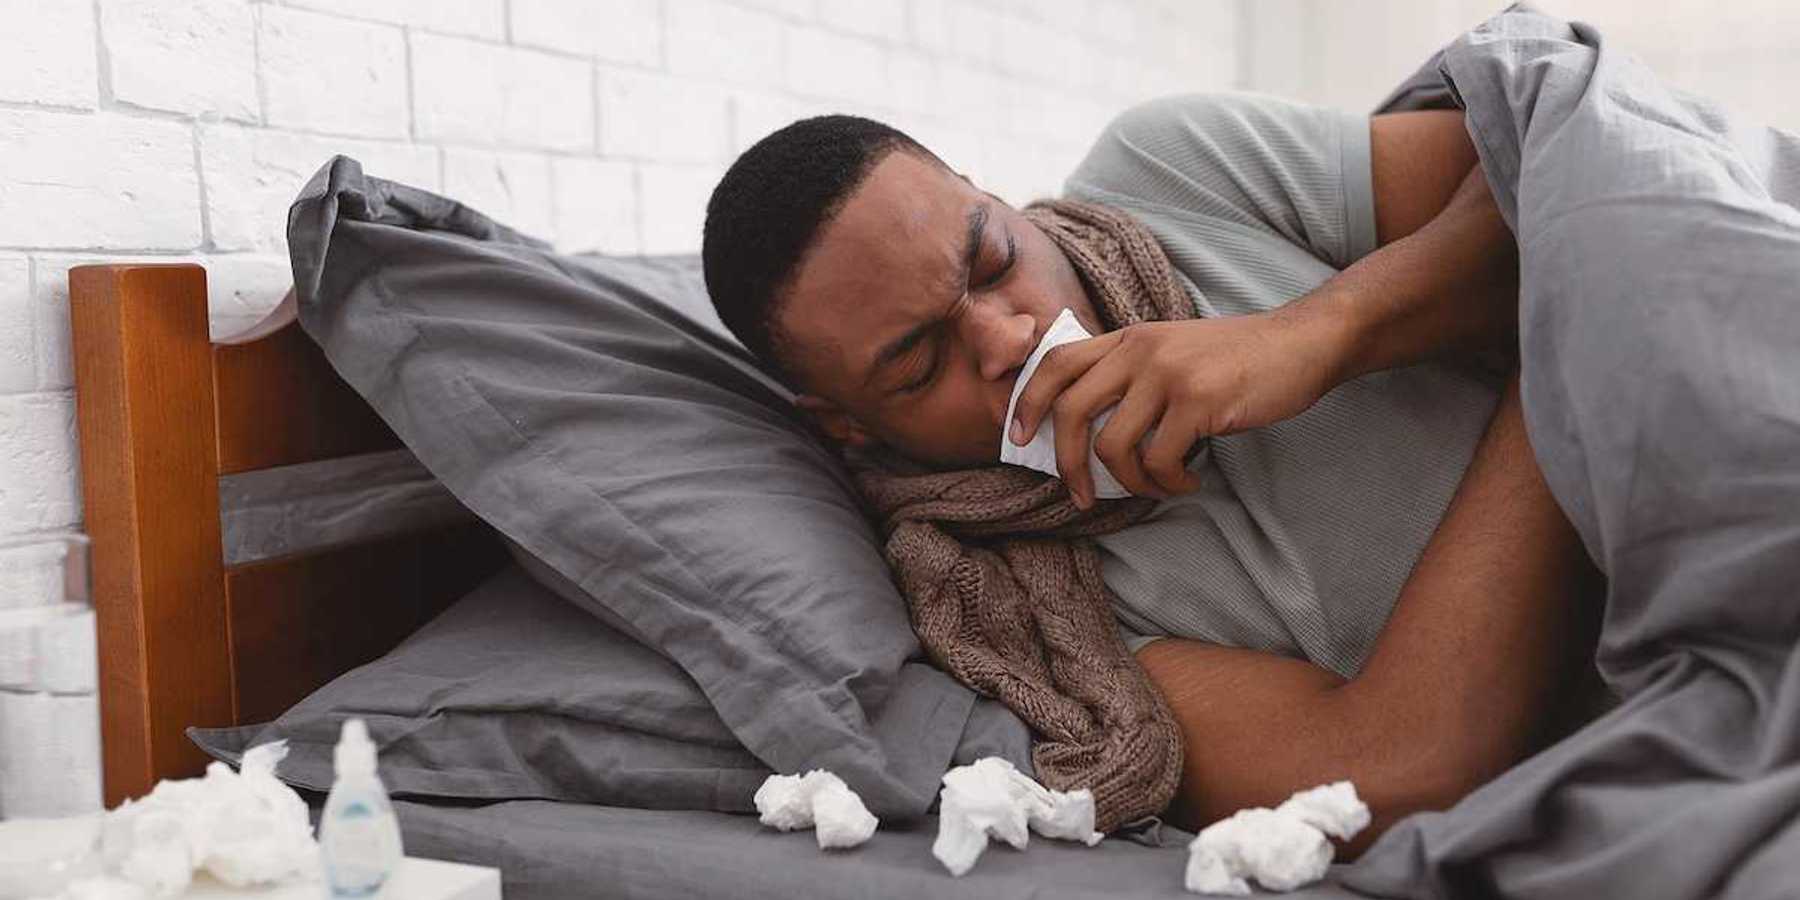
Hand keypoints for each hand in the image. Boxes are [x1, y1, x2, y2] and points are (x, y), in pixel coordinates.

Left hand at [1008, 307, 1349, 507]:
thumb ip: (1132, 373)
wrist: (1302, 342)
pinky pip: (1158, 460)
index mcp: (1128, 338)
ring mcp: (1167, 374)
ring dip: (1130, 483)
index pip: (1056, 362)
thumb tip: (1089, 432)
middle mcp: (1139, 350)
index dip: (1029, 401)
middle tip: (1081, 495)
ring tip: (1158, 486)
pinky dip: (1169, 484)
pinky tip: (1189, 481)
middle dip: (1065, 463)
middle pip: (1070, 410)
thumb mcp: (1173, 350)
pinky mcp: (1197, 401)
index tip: (1019, 436)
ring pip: (1112, 446)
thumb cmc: (1237, 359)